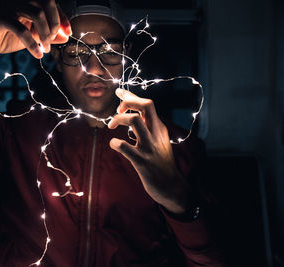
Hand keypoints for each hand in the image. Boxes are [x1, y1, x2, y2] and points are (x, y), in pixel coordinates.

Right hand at [0, 0, 70, 81]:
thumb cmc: (6, 38)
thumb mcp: (32, 37)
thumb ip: (48, 36)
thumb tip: (65, 37)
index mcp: (27, 2)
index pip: (50, 3)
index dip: (62, 17)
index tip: (68, 32)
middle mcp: (19, 0)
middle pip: (46, 2)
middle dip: (55, 23)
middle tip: (53, 40)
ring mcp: (9, 7)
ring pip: (37, 13)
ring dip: (45, 34)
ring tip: (46, 49)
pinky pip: (21, 29)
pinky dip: (32, 43)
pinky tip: (37, 54)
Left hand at [108, 89, 190, 214]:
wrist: (171, 186)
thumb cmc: (161, 162)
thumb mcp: (159, 141)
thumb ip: (150, 127)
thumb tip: (134, 114)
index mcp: (160, 128)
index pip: (147, 104)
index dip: (131, 95)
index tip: (119, 92)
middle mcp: (156, 134)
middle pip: (146, 105)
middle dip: (128, 102)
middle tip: (118, 111)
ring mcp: (149, 147)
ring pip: (135, 121)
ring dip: (119, 118)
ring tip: (112, 126)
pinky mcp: (142, 162)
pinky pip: (124, 147)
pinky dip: (114, 143)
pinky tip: (114, 145)